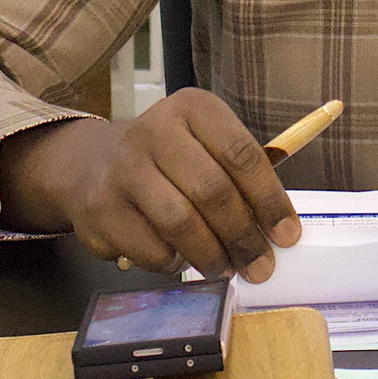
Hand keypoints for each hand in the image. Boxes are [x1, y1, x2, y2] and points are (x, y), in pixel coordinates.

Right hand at [0, 89, 301, 280]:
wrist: (90, 162)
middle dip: (243, 236)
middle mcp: (154, 130)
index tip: (287, 235)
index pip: (242, 154)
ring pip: (181, 223)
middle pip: (212, 191)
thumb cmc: (167, 158)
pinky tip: (180, 260)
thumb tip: (280, 228)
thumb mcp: (203, 143)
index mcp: (192, 108)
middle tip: (260, 265)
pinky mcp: (100, 207)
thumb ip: (240, 174)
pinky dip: (172, 263)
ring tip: (226, 270)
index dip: (270, 199)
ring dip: (211, 256)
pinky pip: (150, 248)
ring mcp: (123, 168)